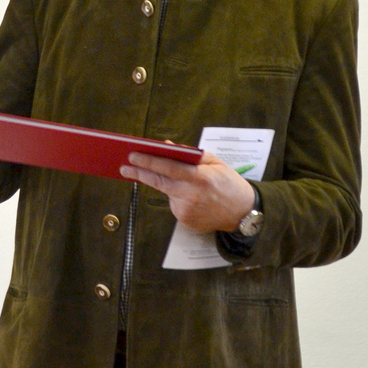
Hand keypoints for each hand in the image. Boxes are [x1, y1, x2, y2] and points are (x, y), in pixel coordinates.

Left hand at [120, 150, 254, 232]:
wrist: (242, 212)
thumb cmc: (229, 183)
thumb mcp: (215, 162)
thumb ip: (190, 154)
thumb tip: (166, 147)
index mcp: (199, 177)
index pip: (167, 167)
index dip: (148, 161)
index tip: (132, 156)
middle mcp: (191, 195)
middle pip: (158, 182)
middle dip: (139, 173)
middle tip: (124, 168)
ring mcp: (186, 210)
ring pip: (167, 193)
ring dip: (168, 185)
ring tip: (188, 185)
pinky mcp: (185, 220)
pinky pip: (174, 204)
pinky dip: (178, 197)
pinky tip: (193, 198)